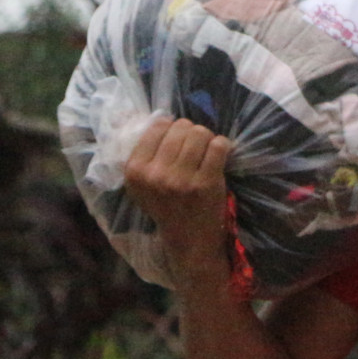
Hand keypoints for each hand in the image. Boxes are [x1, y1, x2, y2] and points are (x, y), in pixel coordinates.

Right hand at [121, 116, 233, 271]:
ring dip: (208, 139)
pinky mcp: (207, 184)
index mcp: (135, 171)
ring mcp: (182, 180)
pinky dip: (222, 146)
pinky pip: (219, 146)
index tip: (178, 142)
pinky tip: (219, 157)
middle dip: (192, 133)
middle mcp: (155, 175)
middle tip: (195, 150)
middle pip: (181, 127)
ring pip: (200, 133)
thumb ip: (146, 153)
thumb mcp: (143, 183)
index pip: (158, 126)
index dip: (172, 129)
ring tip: (206, 154)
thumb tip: (162, 116)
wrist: (189, 242)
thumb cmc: (167, 207)